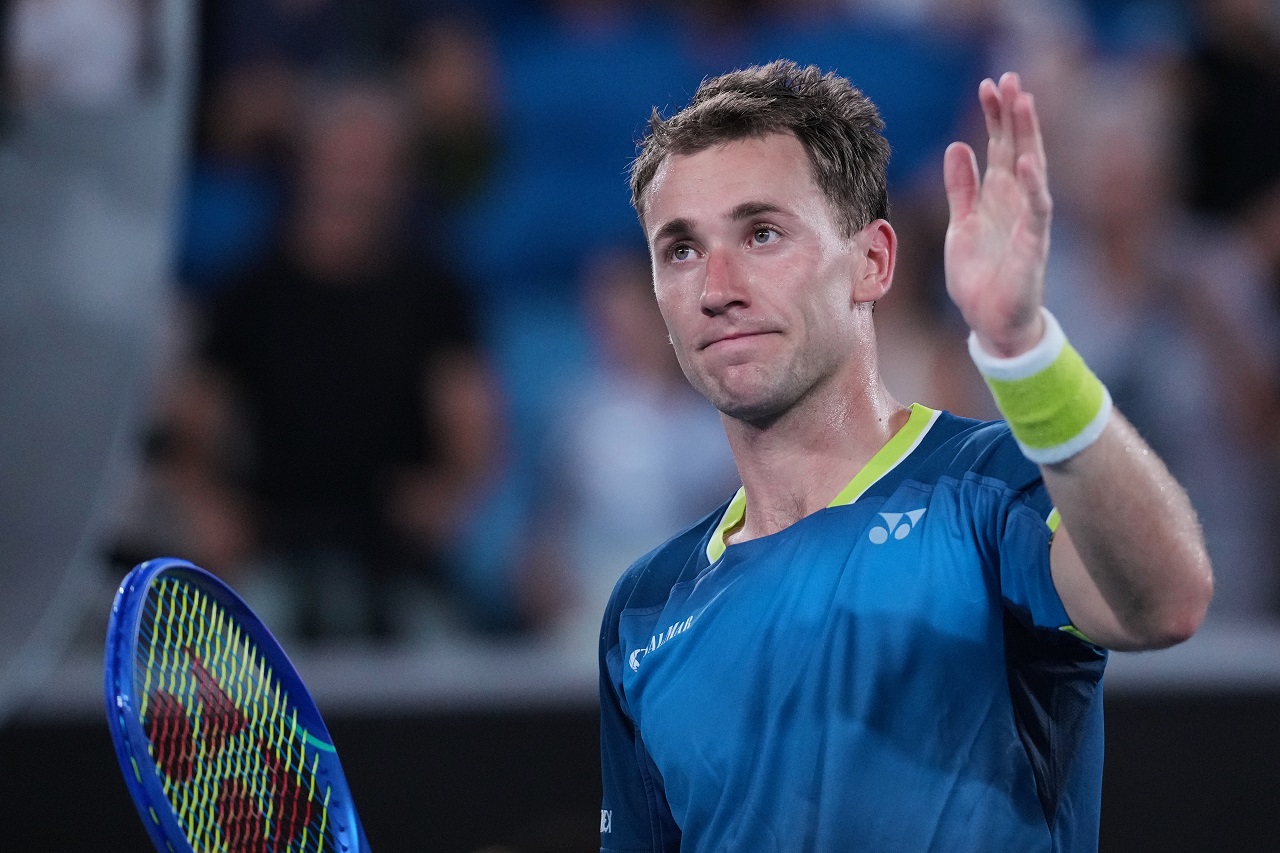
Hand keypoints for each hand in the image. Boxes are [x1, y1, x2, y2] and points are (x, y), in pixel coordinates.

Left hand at [943, 72, 1051, 356]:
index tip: (988, 84)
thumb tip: (958, 146)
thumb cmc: (979, 275)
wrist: (989, 322)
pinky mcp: (1033, 245)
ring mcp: (1028, 221)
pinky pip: (1037, 210)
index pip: (1000, 147)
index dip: (995, 117)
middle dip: (1013, 114)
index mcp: (998, 196)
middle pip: (1017, 148)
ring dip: (1028, 137)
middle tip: (1009, 77)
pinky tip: (1028, 162)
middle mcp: (1017, 202)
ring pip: (1032, 170)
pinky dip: (1033, 186)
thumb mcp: (961, 224)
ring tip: (1023, 103)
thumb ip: (962, 187)